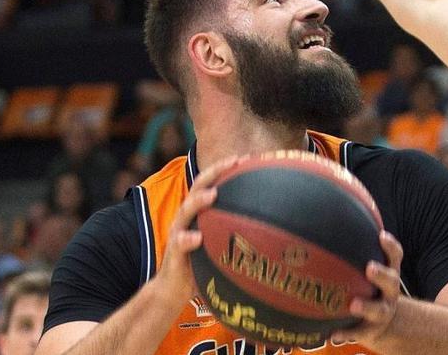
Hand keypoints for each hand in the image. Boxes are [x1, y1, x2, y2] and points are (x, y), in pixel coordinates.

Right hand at [153, 156, 241, 306]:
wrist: (173, 290)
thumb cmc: (204, 264)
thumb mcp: (222, 243)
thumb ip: (238, 232)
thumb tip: (273, 227)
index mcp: (200, 212)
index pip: (212, 182)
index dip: (226, 168)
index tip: (247, 157)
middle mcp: (188, 218)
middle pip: (198, 187)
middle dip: (214, 171)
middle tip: (234, 162)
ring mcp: (178, 233)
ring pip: (185, 211)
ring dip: (198, 201)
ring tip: (213, 194)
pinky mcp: (173, 253)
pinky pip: (179, 243)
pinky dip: (187, 239)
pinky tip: (197, 238)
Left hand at [332, 231, 403, 344]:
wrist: (381, 322)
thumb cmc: (368, 287)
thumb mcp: (367, 268)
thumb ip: (354, 250)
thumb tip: (332, 218)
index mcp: (389, 273)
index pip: (395, 256)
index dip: (390, 246)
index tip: (381, 236)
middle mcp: (389, 292)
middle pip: (391, 281)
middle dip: (381, 274)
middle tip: (370, 267)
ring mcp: (382, 312)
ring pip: (378, 310)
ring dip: (367, 306)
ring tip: (354, 305)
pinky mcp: (370, 331)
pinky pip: (358, 333)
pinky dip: (345, 333)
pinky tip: (331, 335)